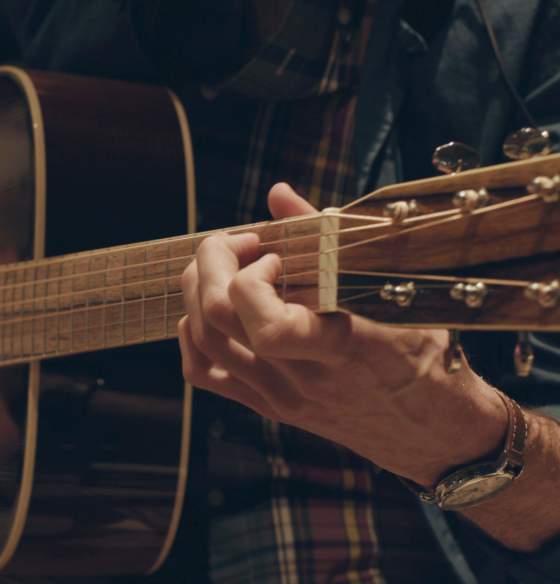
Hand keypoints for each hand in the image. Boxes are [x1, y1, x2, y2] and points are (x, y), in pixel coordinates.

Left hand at [178, 183, 507, 484]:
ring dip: (198, 290)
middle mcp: (302, 377)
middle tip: (237, 243)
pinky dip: (193, 333)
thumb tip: (277, 193)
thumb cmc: (425, 355)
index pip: (268, 325)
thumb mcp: (396, 292)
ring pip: (203, 342)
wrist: (434, 434)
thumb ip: (329, 239)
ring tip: (224, 267)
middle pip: (217, 320)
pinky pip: (204, 372)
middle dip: (211, 264)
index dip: (252, 278)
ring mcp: (279, 396)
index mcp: (342, 346)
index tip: (274, 254)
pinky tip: (211, 310)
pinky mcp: (268, 407)